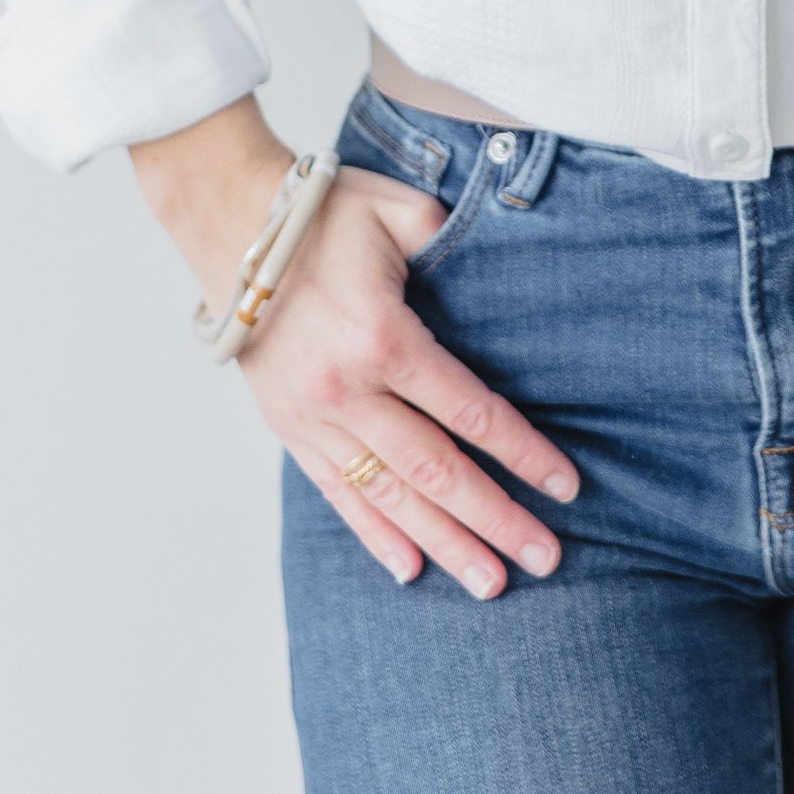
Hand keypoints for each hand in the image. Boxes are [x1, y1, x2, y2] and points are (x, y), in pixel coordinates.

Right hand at [129, 95, 579, 597]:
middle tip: (546, 559)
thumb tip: (499, 268)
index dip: (522, 453)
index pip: (469, 412)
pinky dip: (374, 534)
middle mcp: (348, 389)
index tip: (564, 486)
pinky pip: (337, 492)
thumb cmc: (322, 210)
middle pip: (436, 471)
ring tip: (490, 583)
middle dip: (495, 519)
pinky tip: (409, 570)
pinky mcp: (287, 427)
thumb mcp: (400, 210)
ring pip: (390, 496)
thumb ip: (453, 242)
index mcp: (383, 337)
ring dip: (443, 544)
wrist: (229, 224)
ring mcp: (313, 416)